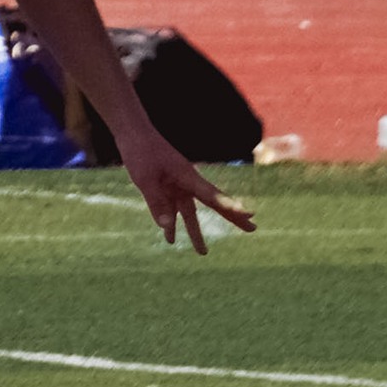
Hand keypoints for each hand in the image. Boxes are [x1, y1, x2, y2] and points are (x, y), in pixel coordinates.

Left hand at [119, 132, 256, 254]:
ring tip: (203, 252)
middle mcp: (187, 183)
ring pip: (190, 213)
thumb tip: (166, 228)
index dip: (231, 206)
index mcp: (188, 177)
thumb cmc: (140, 153)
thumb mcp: (145, 180)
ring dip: (195, 232)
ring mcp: (177, 186)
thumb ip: (156, 203)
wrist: (133, 134)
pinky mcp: (165, 188)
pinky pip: (171, 209)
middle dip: (233, 217)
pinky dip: (171, 224)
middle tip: (253, 229)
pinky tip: (170, 239)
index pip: (213, 196)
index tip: (250, 214)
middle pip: (214, 204)